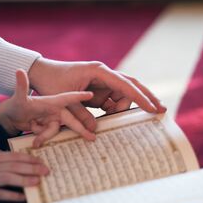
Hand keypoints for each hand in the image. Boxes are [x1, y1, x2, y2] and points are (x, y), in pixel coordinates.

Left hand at [0, 69, 95, 146]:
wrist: (9, 117)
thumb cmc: (15, 104)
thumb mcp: (19, 97)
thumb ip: (21, 86)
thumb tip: (18, 70)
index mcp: (52, 100)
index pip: (68, 97)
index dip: (80, 96)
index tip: (92, 93)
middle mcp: (55, 109)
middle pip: (71, 119)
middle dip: (81, 128)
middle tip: (92, 137)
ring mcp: (52, 118)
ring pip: (57, 129)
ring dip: (46, 134)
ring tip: (36, 136)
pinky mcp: (48, 127)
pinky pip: (50, 134)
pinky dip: (42, 137)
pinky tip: (33, 139)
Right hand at [0, 147, 49, 202]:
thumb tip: (8, 153)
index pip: (14, 156)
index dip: (29, 158)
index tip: (41, 160)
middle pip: (15, 166)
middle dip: (32, 168)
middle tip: (46, 170)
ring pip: (9, 179)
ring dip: (24, 180)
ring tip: (37, 181)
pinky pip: (0, 194)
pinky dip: (12, 195)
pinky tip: (22, 197)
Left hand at [28, 58, 166, 130]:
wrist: (41, 73)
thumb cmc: (52, 82)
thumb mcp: (64, 99)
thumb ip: (79, 114)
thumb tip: (94, 130)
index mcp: (98, 71)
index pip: (124, 84)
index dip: (140, 97)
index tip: (152, 108)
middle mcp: (103, 74)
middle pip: (131, 85)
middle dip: (146, 97)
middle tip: (161, 111)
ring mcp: (101, 81)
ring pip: (122, 95)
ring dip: (123, 107)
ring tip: (116, 118)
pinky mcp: (97, 89)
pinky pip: (112, 100)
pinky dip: (114, 109)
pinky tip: (112, 117)